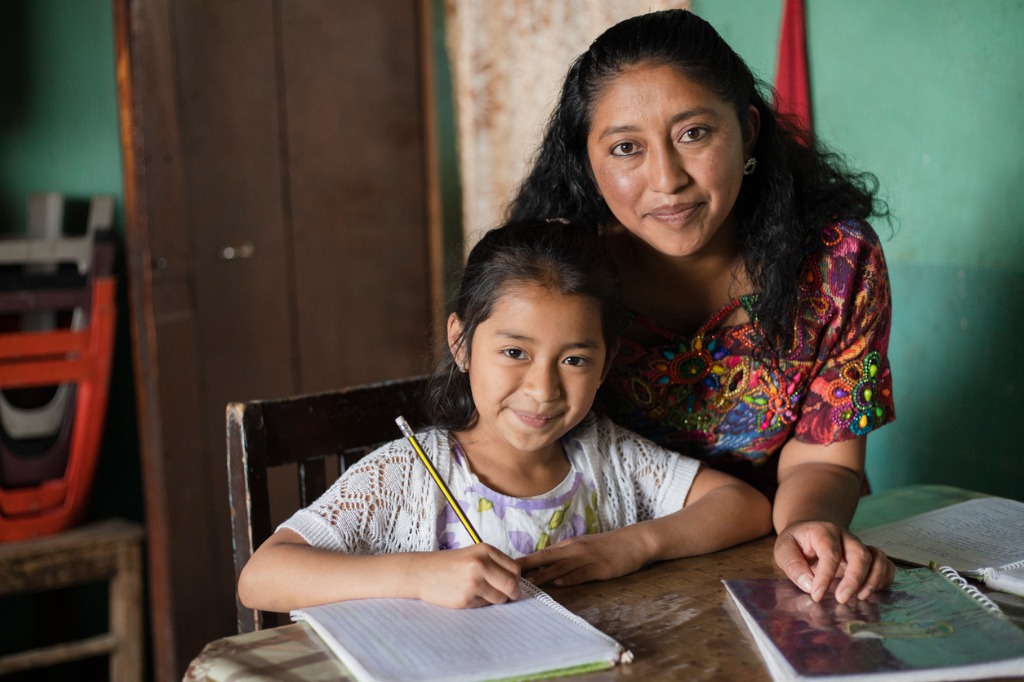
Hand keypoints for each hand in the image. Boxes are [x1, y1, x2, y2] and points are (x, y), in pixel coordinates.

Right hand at [416, 544, 521, 608]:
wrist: (422, 572)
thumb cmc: (449, 564)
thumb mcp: (473, 555)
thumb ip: (494, 564)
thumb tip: (517, 581)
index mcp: (485, 550)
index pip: (515, 568)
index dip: (515, 578)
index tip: (510, 583)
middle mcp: (481, 564)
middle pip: (512, 584)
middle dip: (512, 593)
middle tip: (506, 595)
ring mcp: (473, 582)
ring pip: (501, 598)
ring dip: (495, 599)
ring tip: (480, 592)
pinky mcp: (466, 598)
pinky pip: (485, 605)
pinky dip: (480, 603)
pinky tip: (467, 595)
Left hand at [516, 530, 645, 586]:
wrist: (634, 542)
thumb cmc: (606, 547)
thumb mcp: (582, 549)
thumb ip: (564, 558)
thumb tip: (542, 569)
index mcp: (568, 546)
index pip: (541, 554)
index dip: (524, 561)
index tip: (505, 568)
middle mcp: (574, 549)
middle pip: (546, 558)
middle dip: (527, 567)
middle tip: (508, 575)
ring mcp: (587, 558)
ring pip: (561, 567)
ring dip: (544, 575)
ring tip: (529, 584)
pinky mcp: (600, 567)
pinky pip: (583, 573)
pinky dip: (570, 578)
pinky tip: (560, 583)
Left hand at [774, 520, 893, 603]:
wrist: (809, 530)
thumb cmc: (797, 542)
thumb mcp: (784, 549)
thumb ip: (793, 565)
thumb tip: (808, 585)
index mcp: (824, 532)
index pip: (830, 553)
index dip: (825, 576)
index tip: (817, 596)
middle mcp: (846, 537)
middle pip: (860, 554)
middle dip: (854, 579)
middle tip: (842, 600)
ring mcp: (859, 546)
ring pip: (877, 557)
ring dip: (873, 579)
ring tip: (861, 598)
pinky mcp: (868, 557)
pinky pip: (886, 564)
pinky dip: (884, 578)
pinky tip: (872, 592)